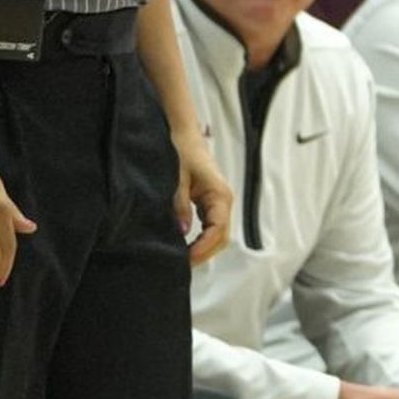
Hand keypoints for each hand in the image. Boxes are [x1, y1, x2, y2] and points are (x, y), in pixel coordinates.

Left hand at [173, 127, 233, 265]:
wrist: (181, 131)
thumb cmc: (181, 148)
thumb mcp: (175, 178)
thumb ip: (179, 205)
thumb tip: (182, 231)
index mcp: (219, 195)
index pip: (218, 230)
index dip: (203, 248)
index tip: (185, 260)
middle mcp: (223, 200)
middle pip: (221, 236)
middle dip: (204, 253)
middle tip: (181, 266)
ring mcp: (217, 201)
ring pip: (217, 233)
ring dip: (203, 247)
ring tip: (183, 259)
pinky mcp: (209, 200)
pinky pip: (210, 225)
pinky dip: (201, 238)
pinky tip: (186, 244)